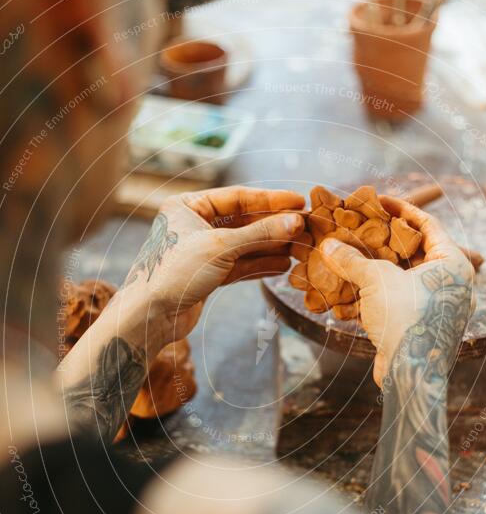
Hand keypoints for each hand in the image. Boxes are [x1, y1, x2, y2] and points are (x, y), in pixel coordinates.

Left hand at [118, 186, 304, 346]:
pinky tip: (283, 266)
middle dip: (274, 226)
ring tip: (300, 248)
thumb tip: (295, 221)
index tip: (299, 202)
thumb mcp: (221, 247)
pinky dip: (260, 265)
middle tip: (305, 227)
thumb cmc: (175, 273)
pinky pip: (240, 264)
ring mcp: (202, 250)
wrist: (151, 316)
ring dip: (272, 247)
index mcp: (188, 205)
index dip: (271, 200)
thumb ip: (260, 233)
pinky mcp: (207, 274)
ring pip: (244, 244)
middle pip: (244, 221)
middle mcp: (194, 224)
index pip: (238, 197)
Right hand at [320, 196, 474, 386]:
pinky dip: (373, 298)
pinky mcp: (419, 330)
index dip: (401, 210)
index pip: (428, 225)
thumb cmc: (405, 318)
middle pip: (413, 253)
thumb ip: (352, 260)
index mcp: (452, 264)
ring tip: (347, 260)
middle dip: (382, 243)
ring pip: (401, 281)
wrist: (409, 373)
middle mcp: (450, 286)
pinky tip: (346, 295)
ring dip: (373, 272)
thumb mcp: (376, 279)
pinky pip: (395, 305)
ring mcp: (436, 309)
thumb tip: (328, 246)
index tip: (379, 201)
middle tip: (359, 230)